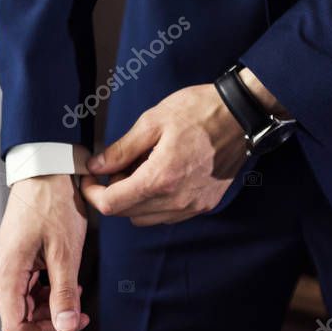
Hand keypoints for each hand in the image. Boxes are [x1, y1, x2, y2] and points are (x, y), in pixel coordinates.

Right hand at [0, 174, 90, 330]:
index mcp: (6, 275)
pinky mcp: (16, 261)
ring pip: (26, 307)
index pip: (15, 327)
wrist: (45, 172)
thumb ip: (64, 294)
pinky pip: (29, 290)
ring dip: (52, 310)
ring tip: (78, 300)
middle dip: (51, 325)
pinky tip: (69, 285)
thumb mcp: (65, 253)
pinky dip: (49, 294)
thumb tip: (66, 329)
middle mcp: (0, 274)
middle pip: (20, 320)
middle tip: (81, 319)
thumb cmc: (53, 205)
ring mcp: (7, 267)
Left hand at [81, 82, 248, 225]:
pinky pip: (168, 215)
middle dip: (113, 193)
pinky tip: (160, 176)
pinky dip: (155, 202)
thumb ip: (121, 149)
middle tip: (117, 165)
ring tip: (141, 169)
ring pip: (146, 218)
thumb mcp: (151, 122)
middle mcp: (176, 200)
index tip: (90, 178)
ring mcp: (193, 206)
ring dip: (134, 200)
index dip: (92, 193)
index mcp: (160, 179)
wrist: (241, 115)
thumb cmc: (198, 111)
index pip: (111, 204)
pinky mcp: (205, 205)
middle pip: (126, 214)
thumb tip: (96, 167)